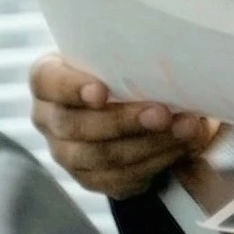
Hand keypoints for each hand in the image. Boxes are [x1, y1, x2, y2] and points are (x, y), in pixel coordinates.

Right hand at [27, 52, 218, 199]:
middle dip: (124, 121)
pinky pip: (118, 179)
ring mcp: (66, 153)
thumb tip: (177, 56)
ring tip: (186, 130)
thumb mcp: (125, 55)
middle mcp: (50, 118)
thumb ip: (135, 56)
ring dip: (148, 145)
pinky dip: (154, 164)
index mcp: (48, 79)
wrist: (135, 103)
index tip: (102, 92)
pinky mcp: (90, 178)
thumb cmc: (128, 69)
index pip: (48, 81)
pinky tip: (181, 148)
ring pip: (99, 157)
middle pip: (76, 126)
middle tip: (163, 114)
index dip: (71, 88)